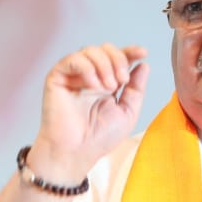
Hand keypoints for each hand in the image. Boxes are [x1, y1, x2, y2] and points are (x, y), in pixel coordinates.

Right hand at [27, 44, 149, 180]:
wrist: (78, 151)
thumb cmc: (99, 138)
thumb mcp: (127, 112)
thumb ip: (136, 89)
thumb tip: (143, 65)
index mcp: (106, 83)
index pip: (117, 58)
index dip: (130, 51)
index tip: (143, 52)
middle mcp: (90, 76)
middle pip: (105, 49)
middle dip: (118, 60)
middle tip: (121, 81)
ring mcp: (73, 76)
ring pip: (90, 50)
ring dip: (105, 65)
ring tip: (108, 87)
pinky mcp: (57, 78)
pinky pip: (72, 59)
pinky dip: (87, 68)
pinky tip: (93, 85)